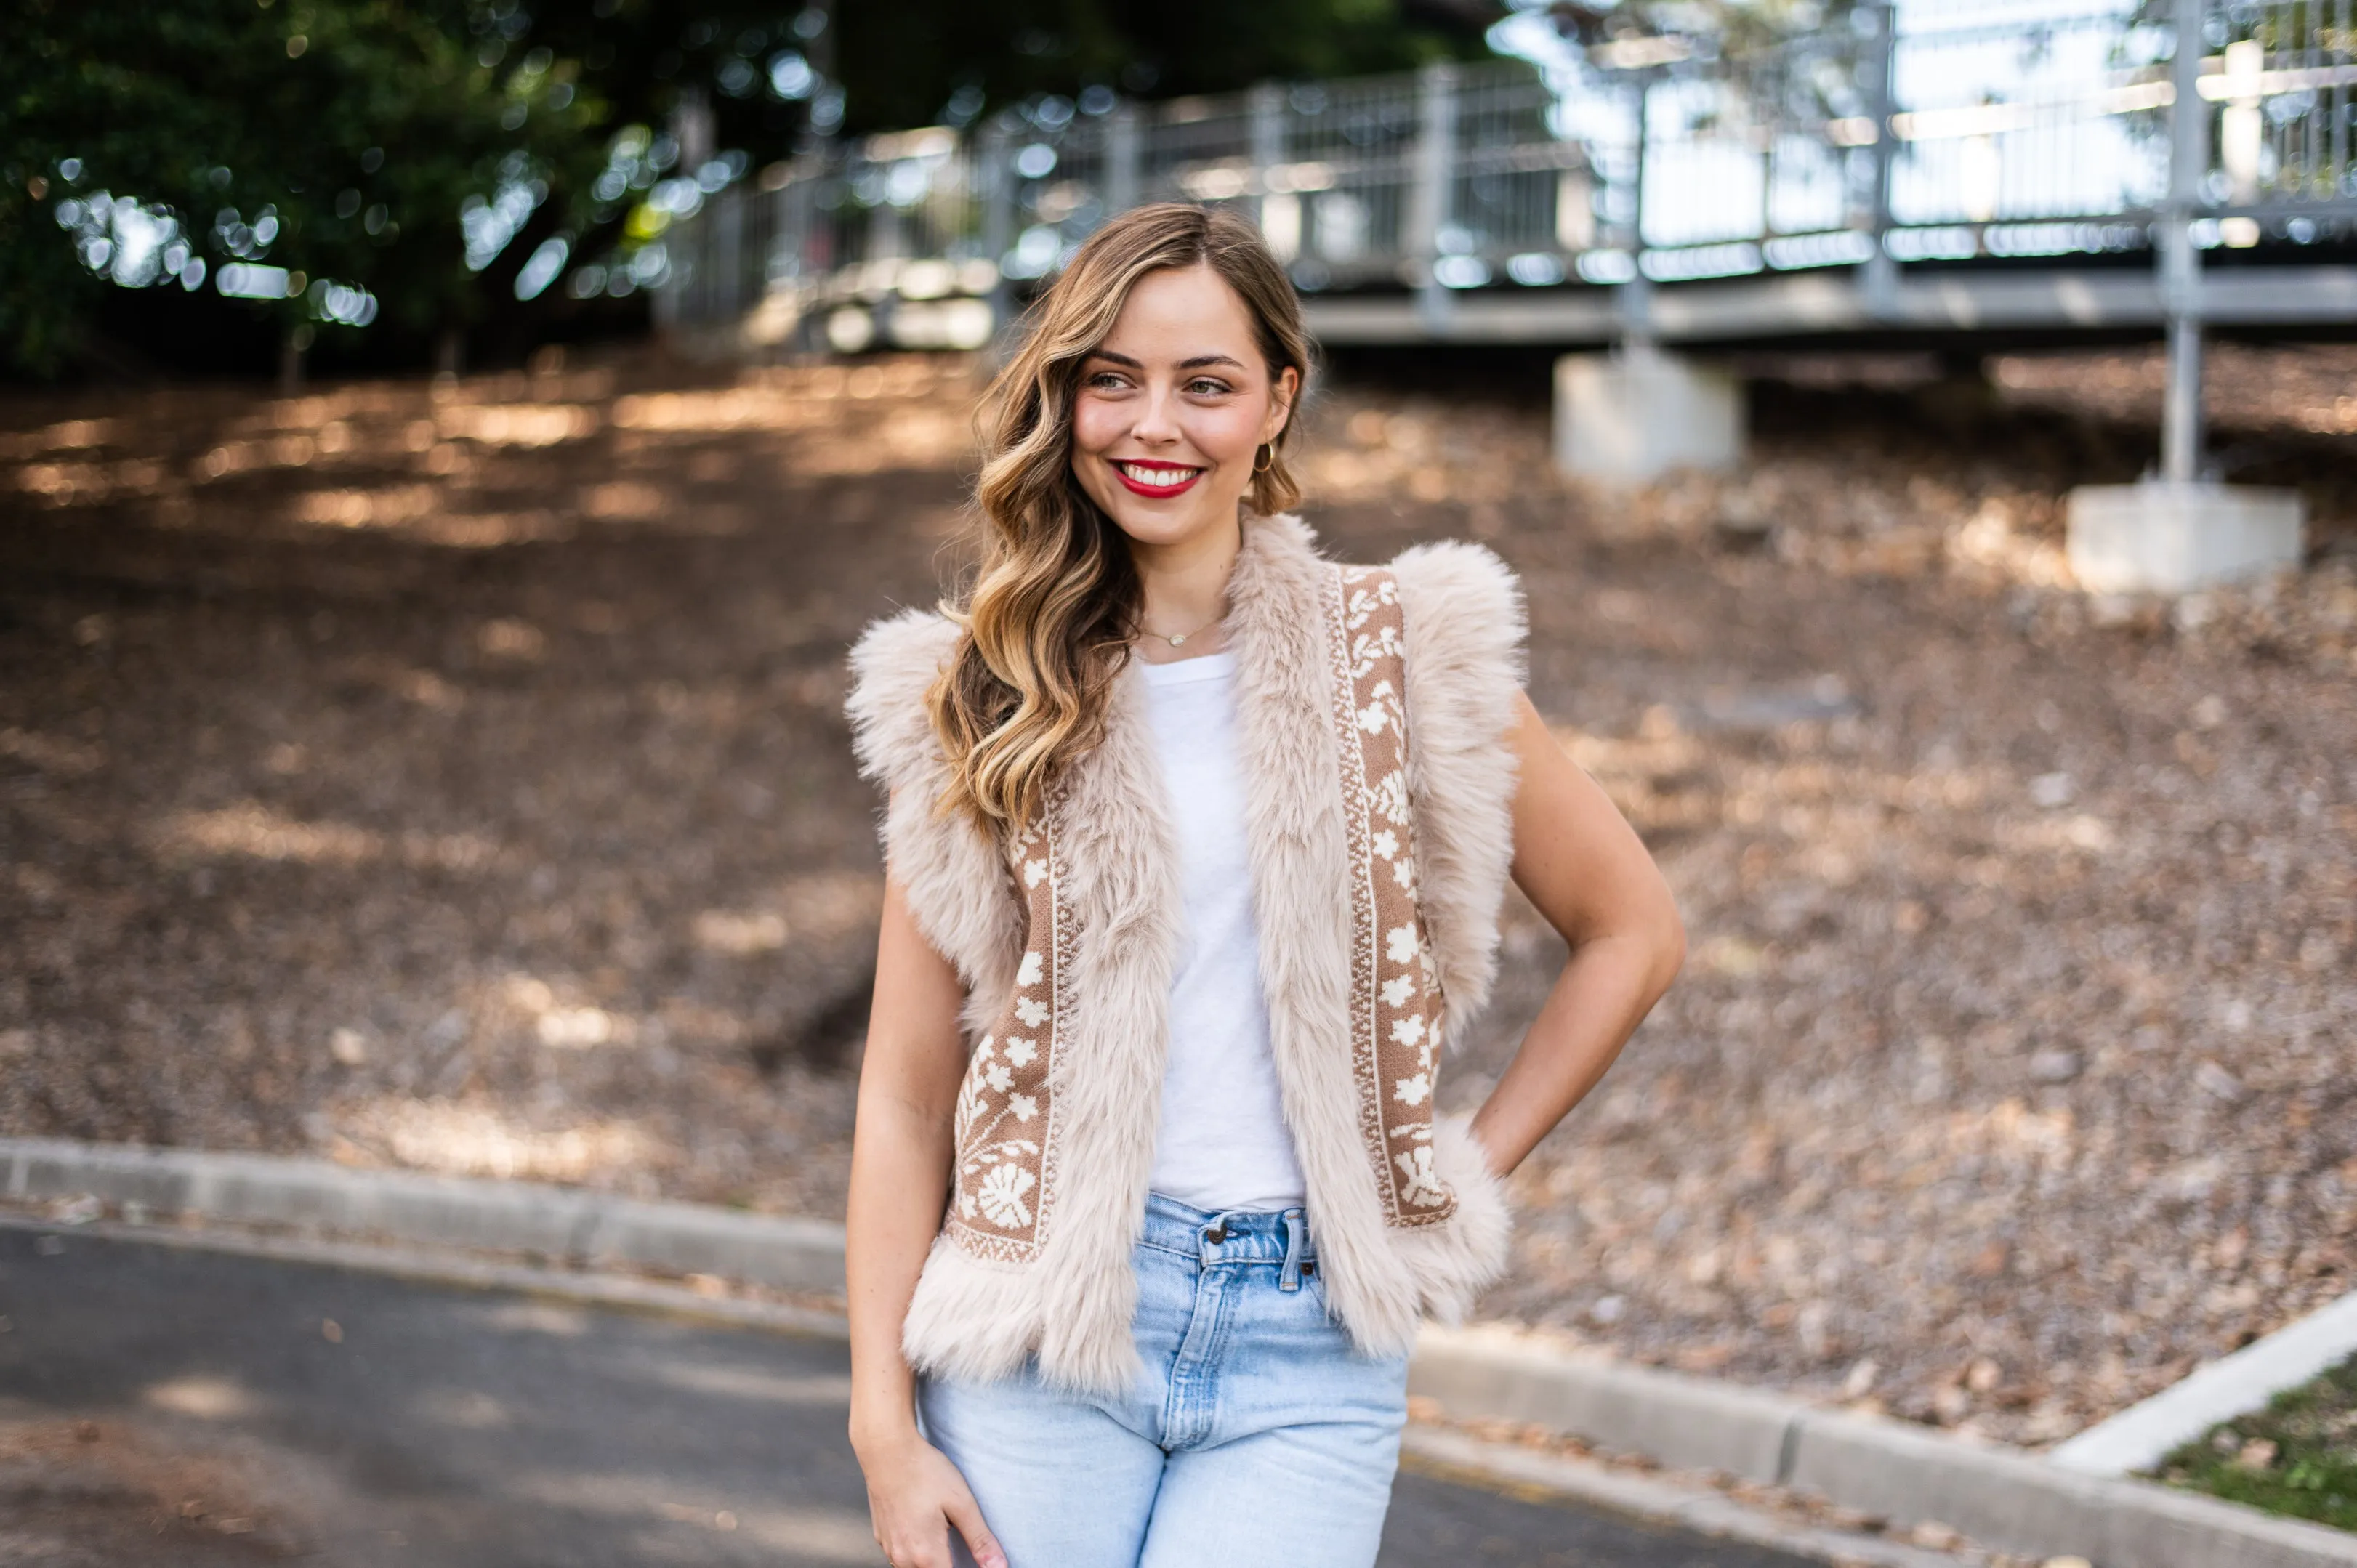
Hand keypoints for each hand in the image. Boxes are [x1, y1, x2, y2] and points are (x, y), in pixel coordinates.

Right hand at [857, 1428, 1006, 1567]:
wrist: (887, 1450)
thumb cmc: (925, 1472)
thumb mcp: (961, 1503)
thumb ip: (980, 1540)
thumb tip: (999, 1567)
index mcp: (926, 1554)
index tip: (975, 1561)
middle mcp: (903, 1559)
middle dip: (950, 1565)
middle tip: (956, 1537)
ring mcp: (889, 1549)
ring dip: (932, 1561)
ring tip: (944, 1534)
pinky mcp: (882, 1538)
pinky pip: (902, 1558)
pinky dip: (916, 1553)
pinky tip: (925, 1530)